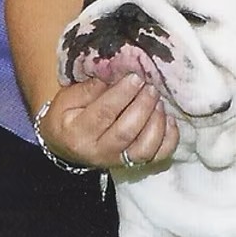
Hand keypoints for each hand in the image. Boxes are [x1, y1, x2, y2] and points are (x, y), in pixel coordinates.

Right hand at [39, 73, 177, 170]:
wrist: (65, 149)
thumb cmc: (66, 119)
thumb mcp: (66, 100)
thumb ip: (88, 88)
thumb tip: (113, 71)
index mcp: (78, 133)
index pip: (104, 113)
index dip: (122, 94)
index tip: (136, 75)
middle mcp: (99, 151)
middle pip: (127, 131)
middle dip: (143, 105)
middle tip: (150, 85)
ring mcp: (119, 161)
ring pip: (145, 148)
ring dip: (157, 122)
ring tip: (158, 100)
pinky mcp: (134, 164)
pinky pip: (158, 156)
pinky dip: (169, 138)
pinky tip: (169, 119)